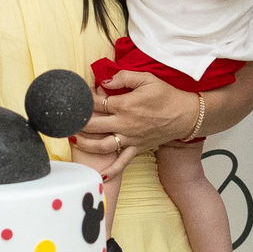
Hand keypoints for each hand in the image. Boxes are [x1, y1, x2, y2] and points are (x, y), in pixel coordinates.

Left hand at [76, 70, 196, 177]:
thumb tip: (105, 81)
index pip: (96, 103)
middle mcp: (124, 124)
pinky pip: (123, 162)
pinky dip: (112, 170)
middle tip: (66, 119)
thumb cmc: (167, 95)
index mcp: (125, 105)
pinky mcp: (138, 148)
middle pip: (93, 125)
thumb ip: (124, 77)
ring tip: (73, 139)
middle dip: (77, 122)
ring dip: (85, 143)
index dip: (83, 99)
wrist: (186, 114)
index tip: (76, 97)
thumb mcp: (147, 78)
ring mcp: (130, 138)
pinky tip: (101, 174)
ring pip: (101, 145)